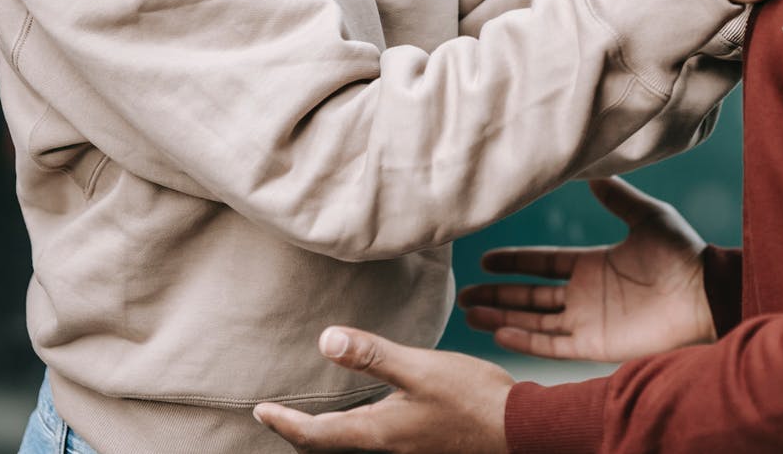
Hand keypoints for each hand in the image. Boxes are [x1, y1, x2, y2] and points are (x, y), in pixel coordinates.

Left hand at [254, 327, 510, 453]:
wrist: (521, 431)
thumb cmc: (473, 400)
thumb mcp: (421, 369)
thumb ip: (374, 355)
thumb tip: (325, 340)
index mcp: (379, 432)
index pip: (316, 435)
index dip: (284, 423)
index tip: (260, 410)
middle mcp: (388, 448)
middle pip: (331, 447)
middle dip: (303, 434)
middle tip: (280, 417)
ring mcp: (408, 450)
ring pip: (355, 445)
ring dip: (330, 432)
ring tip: (317, 413)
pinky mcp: (425, 445)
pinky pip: (378, 440)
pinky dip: (358, 428)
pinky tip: (373, 408)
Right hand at [459, 177, 713, 361]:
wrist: (704, 294)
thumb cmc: (681, 255)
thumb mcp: (647, 217)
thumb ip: (618, 197)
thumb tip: (594, 173)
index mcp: (592, 266)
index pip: (542, 265)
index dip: (514, 263)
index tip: (484, 260)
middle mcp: (585, 295)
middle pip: (530, 296)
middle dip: (497, 296)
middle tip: (464, 294)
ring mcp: (588, 322)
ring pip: (534, 321)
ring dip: (503, 318)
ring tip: (470, 314)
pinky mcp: (595, 345)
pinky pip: (552, 345)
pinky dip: (526, 340)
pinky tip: (500, 334)